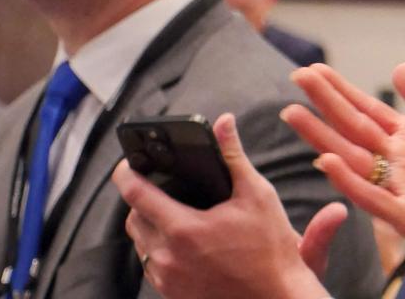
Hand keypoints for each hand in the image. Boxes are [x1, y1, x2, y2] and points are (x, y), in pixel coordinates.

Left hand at [112, 113, 330, 298]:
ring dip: (150, 225)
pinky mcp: (171, 294)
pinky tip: (185, 242)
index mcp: (184, 229)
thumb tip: (224, 123)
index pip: (136, 193)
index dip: (127, 171)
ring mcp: (167, 279)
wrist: (276, 297)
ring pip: (140, 243)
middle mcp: (167, 256)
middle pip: (133, 218)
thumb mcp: (257, 195)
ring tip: (176, 213)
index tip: (129, 160)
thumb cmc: (271, 249)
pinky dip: (160, 249)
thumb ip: (234, 157)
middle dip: (142, 199)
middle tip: (162, 187)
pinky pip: (152, 265)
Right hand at [283, 63, 404, 286]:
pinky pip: (375, 198)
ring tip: (292, 112)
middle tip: (296, 75)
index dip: (342, 90)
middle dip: (326, 102)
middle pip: (355, 128)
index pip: (369, 111)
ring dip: (322, 136)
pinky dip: (349, 180)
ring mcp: (400, 190)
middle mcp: (399, 164)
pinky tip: (326, 162)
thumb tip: (403, 67)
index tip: (315, 67)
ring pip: (354, 159)